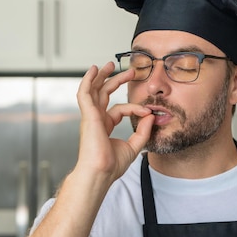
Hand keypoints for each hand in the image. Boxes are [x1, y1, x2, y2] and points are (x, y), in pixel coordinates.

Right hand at [75, 62, 154, 181]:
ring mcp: (90, 117)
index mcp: (104, 126)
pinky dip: (88, 80)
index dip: (135, 108)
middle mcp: (96, 119)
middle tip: (130, 70)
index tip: (148, 112)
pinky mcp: (88, 115)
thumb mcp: (133, 146)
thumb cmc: (111, 166)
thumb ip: (142, 131)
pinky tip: (93, 70)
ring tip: (109, 64)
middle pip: (104, 94)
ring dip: (101, 76)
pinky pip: (85, 93)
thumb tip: (151, 116)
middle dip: (115, 80)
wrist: (100, 173)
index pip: (120, 109)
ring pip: (94, 90)